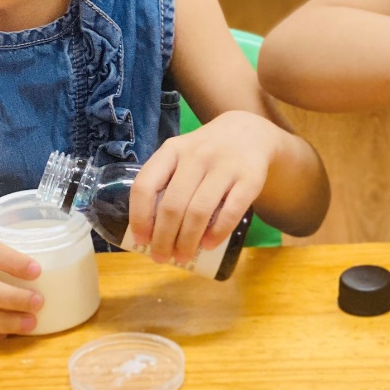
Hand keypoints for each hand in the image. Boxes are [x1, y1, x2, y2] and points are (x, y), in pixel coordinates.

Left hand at [127, 111, 279, 263]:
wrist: (249, 132)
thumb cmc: (206, 153)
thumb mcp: (181, 155)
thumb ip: (165, 183)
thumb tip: (150, 233)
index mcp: (172, 151)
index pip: (145, 186)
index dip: (140, 218)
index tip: (141, 241)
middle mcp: (197, 156)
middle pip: (172, 205)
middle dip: (163, 238)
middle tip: (161, 257)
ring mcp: (225, 166)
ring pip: (199, 211)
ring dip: (187, 241)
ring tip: (183, 257)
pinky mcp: (250, 178)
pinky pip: (231, 211)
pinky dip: (217, 233)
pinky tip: (209, 245)